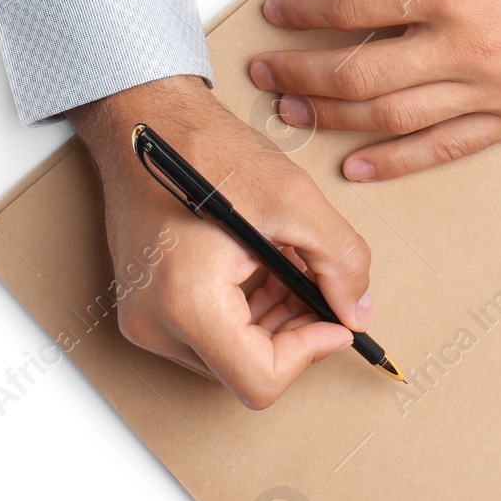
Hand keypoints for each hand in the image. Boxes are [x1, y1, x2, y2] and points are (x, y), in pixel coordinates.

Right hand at [68, 76, 372, 408]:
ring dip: (276, 324)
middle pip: (246, 372)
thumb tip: (356, 313)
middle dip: (296, 335)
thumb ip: (340, 263)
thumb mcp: (295, 201)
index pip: (259, 381)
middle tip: (323, 289)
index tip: (336, 322)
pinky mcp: (146, 308)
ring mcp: (144, 319)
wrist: (145, 119)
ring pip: (231, 357)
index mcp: (186, 303)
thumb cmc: (206, 149)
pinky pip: (209, 336)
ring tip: (297, 271)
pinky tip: (269, 271)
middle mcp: (155, 323)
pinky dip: (249, 313)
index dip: (309, 354)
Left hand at [249, 0, 500, 180]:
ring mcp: (494, 90)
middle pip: (359, 75)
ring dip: (334, 120)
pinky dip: (396, 162)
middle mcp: (469, 48)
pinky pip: (445, 148)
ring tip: (295, 114)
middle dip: (300, 76)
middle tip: (266, 76)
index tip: (278, 14)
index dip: (305, 13)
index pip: (354, 8)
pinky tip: (359, 164)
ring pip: (392, 119)